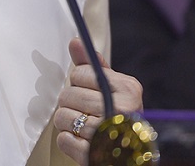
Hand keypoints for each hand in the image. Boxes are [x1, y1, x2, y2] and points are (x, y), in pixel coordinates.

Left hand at [54, 38, 142, 165]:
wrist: (133, 154)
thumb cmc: (119, 116)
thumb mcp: (112, 88)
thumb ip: (92, 66)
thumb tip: (75, 41)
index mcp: (128, 89)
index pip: (79, 73)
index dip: (80, 82)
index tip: (92, 91)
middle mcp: (122, 111)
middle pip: (67, 95)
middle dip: (72, 103)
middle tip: (87, 111)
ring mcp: (108, 135)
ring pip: (62, 117)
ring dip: (68, 122)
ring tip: (85, 126)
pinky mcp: (94, 156)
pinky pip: (63, 140)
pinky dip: (68, 141)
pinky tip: (83, 141)